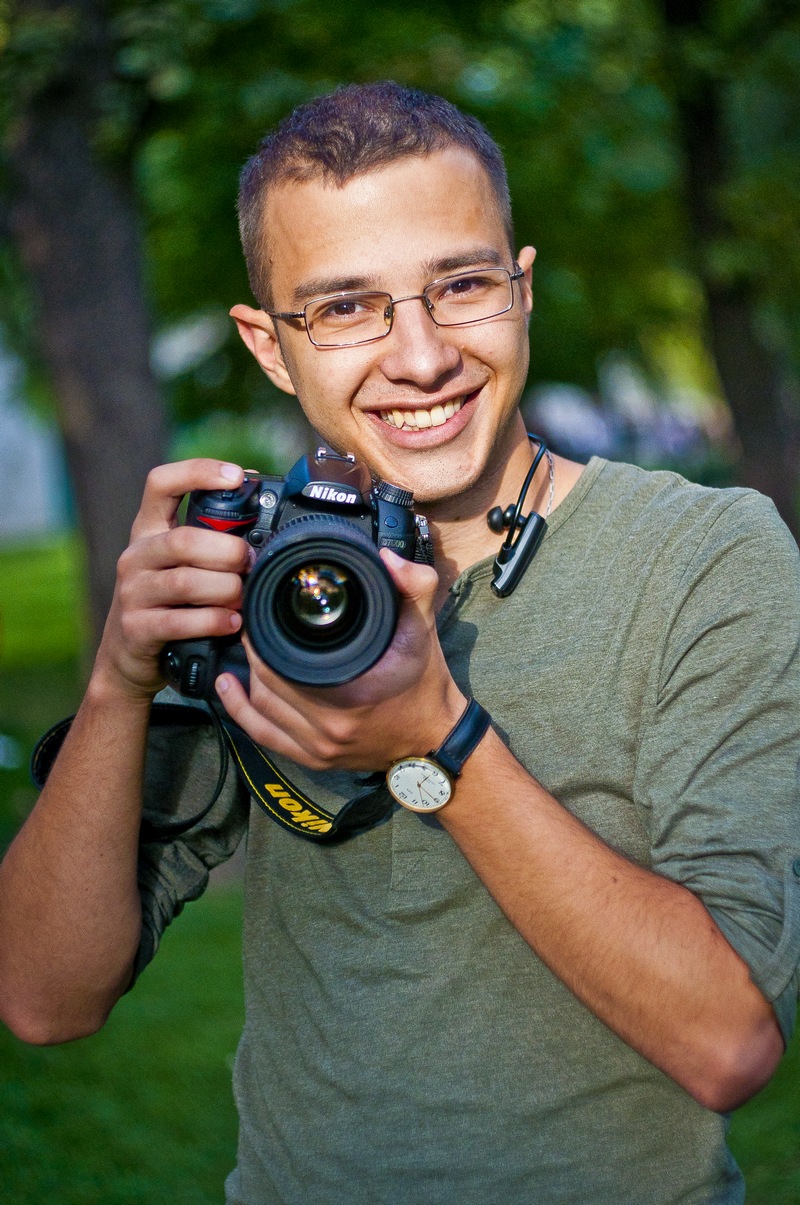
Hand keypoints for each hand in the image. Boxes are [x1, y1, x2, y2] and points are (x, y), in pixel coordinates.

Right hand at [91, 459, 251, 700]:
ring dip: (226, 590)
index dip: (198, 472)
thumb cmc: (169, 603)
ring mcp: (132, 592)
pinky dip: (213, 621)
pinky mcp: (136, 628)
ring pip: (185, 582)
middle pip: (184, 540)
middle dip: (229, 551)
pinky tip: (232, 623)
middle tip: (250, 563)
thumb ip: (211, 537)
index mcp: (149, 530)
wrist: (128, 658)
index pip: (161, 484)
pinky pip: (180, 621)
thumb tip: (257, 499)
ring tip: (243, 597)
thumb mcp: (181, 564)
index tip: (236, 476)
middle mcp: (136, 555)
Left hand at [215, 549, 466, 771]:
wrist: (435, 738)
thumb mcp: (425, 630)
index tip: (258, 610)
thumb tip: (386, 557)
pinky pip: (265, 737)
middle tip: (248, 623)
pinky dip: (241, 712)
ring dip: (248, 677)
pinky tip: (228, 687)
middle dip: (253, 651)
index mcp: (351, 695)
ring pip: (262, 709)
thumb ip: (414, 587)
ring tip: (244, 647)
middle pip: (267, 684)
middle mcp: (330, 728)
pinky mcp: (315, 760)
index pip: (283, 663)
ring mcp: (320, 749)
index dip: (263, 635)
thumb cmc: (427, 684)